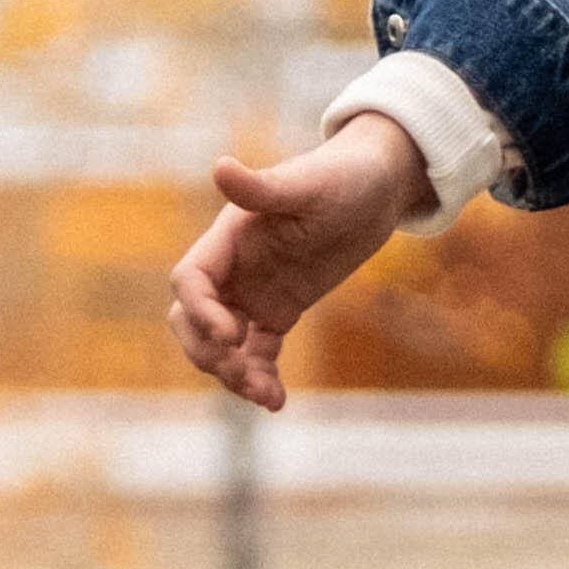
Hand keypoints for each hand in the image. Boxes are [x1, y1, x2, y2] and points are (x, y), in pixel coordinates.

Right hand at [167, 112, 432, 411]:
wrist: (378, 187)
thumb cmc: (343, 176)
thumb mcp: (308, 184)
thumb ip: (263, 187)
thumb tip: (219, 166)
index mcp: (228, 237)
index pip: (190, 281)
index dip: (201, 313)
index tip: (233, 337)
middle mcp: (232, 268)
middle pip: (191, 320)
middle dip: (206, 352)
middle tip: (242, 375)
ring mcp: (253, 292)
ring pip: (221, 345)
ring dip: (233, 373)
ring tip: (266, 396)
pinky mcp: (278, 311)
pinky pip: (258, 352)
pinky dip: (261, 376)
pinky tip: (276, 401)